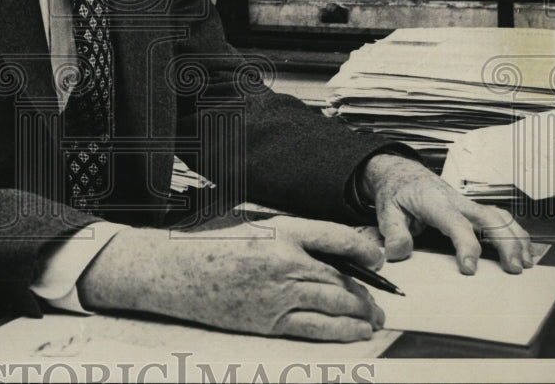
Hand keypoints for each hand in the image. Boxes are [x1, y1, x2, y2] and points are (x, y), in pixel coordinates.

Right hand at [78, 216, 386, 341]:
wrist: (173, 271)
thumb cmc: (210, 245)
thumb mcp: (253, 225)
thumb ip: (291, 234)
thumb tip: (331, 247)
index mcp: (280, 231)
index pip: (337, 238)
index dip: (366, 251)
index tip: (378, 259)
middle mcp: (283, 261)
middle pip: (341, 276)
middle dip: (368, 289)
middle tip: (381, 296)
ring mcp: (277, 294)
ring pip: (335, 302)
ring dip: (361, 311)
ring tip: (374, 316)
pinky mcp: (268, 320)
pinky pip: (316, 327)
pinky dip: (342, 330)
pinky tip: (357, 330)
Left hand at [360, 153, 533, 274]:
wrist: (402, 173)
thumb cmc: (397, 192)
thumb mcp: (386, 211)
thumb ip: (393, 232)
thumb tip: (398, 253)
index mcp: (436, 203)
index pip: (456, 224)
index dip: (466, 246)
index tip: (469, 268)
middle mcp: (457, 202)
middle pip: (490, 218)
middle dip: (506, 242)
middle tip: (514, 269)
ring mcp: (468, 205)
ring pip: (500, 216)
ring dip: (516, 237)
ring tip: (526, 263)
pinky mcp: (473, 209)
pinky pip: (500, 217)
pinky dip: (516, 232)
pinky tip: (525, 250)